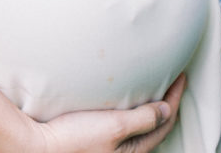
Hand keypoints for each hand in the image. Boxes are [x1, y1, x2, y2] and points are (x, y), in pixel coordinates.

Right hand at [23, 74, 185, 152]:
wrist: (39, 146)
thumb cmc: (74, 138)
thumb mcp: (114, 126)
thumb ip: (142, 119)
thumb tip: (166, 110)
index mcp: (134, 150)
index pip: (165, 121)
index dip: (175, 97)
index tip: (182, 75)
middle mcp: (125, 151)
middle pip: (156, 126)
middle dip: (167, 103)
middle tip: (174, 80)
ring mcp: (111, 146)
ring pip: (140, 126)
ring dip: (150, 107)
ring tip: (154, 87)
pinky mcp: (97, 139)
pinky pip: (125, 125)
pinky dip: (133, 111)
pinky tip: (124, 100)